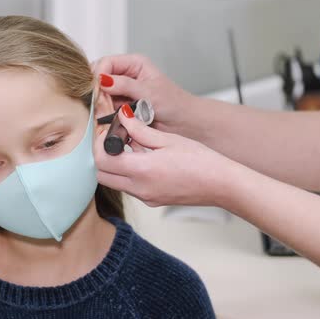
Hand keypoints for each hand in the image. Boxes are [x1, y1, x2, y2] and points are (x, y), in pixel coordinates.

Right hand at [92, 54, 196, 133]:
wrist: (183, 124)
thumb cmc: (174, 104)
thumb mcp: (149, 91)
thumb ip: (125, 85)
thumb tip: (103, 80)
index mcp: (134, 64)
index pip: (106, 63)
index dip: (98, 75)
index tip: (97, 88)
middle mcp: (126, 76)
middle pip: (99, 79)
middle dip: (98, 92)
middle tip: (101, 104)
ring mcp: (122, 93)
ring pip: (101, 96)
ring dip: (102, 105)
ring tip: (108, 114)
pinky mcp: (121, 108)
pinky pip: (106, 110)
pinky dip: (106, 115)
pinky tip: (111, 120)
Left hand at [94, 105, 234, 207]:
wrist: (221, 184)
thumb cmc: (200, 161)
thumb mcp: (168, 139)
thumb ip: (139, 129)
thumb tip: (123, 117)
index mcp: (141, 170)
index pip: (101, 159)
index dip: (99, 144)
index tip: (107, 131)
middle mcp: (139, 188)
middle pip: (102, 174)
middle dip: (102, 156)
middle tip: (114, 139)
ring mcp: (145, 197)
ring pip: (115, 182)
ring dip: (116, 165)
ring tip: (134, 147)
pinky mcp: (153, 201)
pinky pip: (130, 187)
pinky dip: (129, 173)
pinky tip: (146, 159)